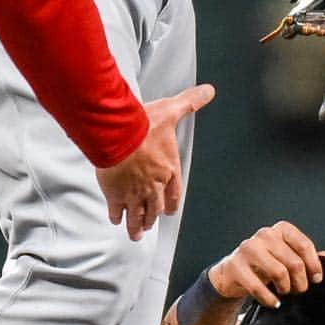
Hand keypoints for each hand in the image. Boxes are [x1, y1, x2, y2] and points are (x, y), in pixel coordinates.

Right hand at [96, 83, 214, 240]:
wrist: (118, 133)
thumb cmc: (143, 124)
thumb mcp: (171, 110)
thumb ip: (190, 102)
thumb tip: (209, 91)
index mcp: (168, 169)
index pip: (173, 192)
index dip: (170, 202)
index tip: (168, 210)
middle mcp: (153, 185)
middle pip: (154, 207)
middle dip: (151, 217)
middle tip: (148, 225)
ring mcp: (134, 192)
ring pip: (137, 214)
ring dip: (137, 225)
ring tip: (135, 233)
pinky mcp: (115, 194)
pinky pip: (117, 209)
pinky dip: (117, 216)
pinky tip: (115, 219)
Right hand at [209, 221, 324, 307]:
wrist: (231, 274)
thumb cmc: (262, 265)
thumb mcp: (288, 259)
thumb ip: (313, 258)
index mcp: (280, 230)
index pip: (304, 245)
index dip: (314, 265)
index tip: (316, 278)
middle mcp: (263, 236)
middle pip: (293, 262)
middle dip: (300, 282)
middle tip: (298, 290)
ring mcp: (247, 250)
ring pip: (278, 272)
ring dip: (285, 288)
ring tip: (284, 292)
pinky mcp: (235, 267)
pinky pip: (257, 286)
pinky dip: (269, 298)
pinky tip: (273, 301)